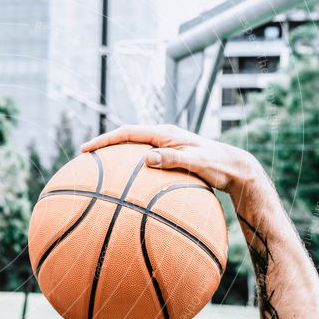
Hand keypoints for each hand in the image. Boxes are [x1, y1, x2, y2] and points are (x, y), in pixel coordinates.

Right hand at [80, 124, 261, 194]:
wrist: (234, 167)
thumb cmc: (217, 165)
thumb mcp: (195, 161)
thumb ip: (172, 158)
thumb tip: (147, 158)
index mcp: (164, 133)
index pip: (127, 132)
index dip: (105, 140)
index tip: (87, 149)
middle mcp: (161, 137)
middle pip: (125, 138)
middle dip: (104, 146)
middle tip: (84, 156)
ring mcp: (163, 147)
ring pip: (132, 150)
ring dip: (115, 157)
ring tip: (97, 170)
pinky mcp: (167, 158)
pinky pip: (142, 162)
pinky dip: (129, 169)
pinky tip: (124, 186)